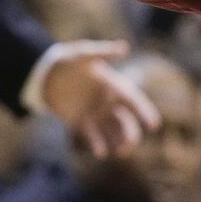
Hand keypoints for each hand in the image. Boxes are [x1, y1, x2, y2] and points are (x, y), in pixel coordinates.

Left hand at [41, 39, 160, 158]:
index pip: (135, 101)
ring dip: (118, 141)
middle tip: (129, 146)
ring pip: (112, 131)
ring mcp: (95, 113)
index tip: (154, 125)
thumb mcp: (85, 54)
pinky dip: (97, 144)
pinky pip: (91, 136)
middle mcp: (108, 102)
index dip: (145, 112)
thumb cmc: (69, 60)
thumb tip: (124, 48)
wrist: (46, 73)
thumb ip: (104, 52)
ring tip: (120, 152)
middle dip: (130, 134)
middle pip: (125, 121)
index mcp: (115, 86)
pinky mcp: (80, 122)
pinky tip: (100, 153)